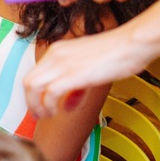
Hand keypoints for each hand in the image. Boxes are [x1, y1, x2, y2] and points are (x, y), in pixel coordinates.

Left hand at [23, 29, 147, 117]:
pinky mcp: (73, 74)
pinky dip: (50, 106)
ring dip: (37, 106)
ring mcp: (62, 63)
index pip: (33, 73)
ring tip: (47, 116)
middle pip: (28, 81)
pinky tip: (59, 112)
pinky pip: (50, 93)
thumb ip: (75, 84)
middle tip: (39, 115)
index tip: (39, 105)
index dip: (32, 93)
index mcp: (56, 50)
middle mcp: (54, 55)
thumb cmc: (116, 54)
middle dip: (30, 102)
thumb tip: (67, 104)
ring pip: (33, 87)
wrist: (131, 44)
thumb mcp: (88, 66)